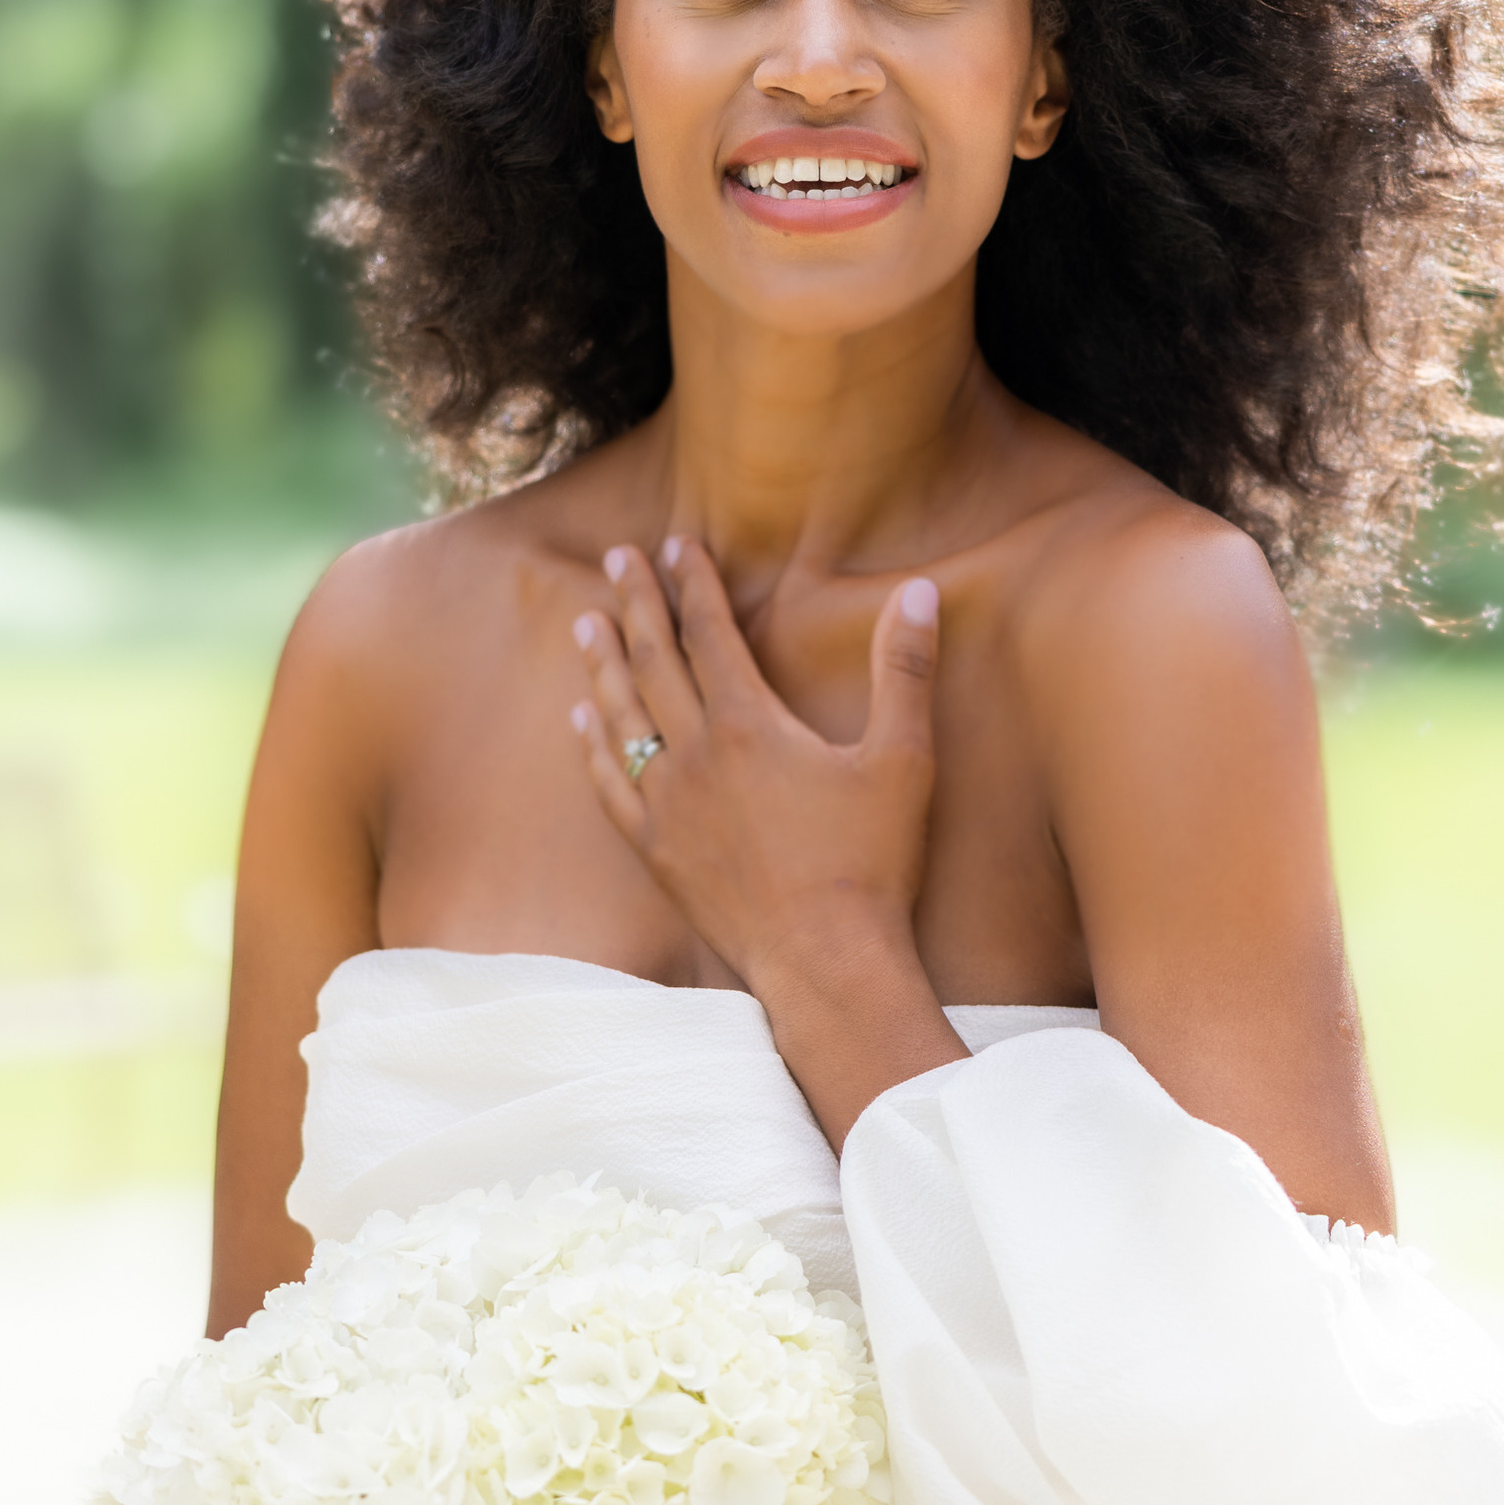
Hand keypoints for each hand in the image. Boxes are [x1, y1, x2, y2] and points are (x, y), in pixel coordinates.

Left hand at [570, 540, 941, 998]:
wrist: (824, 961)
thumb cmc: (871, 863)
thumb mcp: (902, 759)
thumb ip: (904, 669)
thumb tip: (921, 592)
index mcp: (750, 724)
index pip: (710, 633)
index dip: (693, 583)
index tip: (675, 543)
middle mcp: (695, 756)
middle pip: (655, 661)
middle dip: (637, 604)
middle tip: (617, 558)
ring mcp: (667, 806)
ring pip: (622, 716)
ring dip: (603, 663)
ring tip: (586, 623)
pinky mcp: (656, 852)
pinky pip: (609, 784)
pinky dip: (593, 745)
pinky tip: (582, 722)